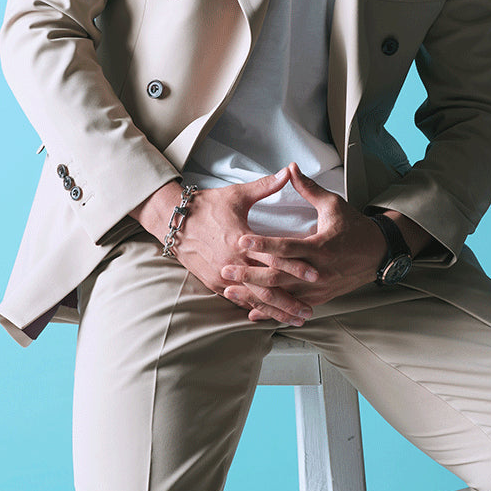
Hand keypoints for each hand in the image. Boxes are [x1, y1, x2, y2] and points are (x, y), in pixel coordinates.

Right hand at [129, 169, 318, 325]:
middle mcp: (232, 263)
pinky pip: (238, 300)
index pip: (274, 258)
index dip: (296, 267)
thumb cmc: (207, 205)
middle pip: (267, 287)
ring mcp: (222, 276)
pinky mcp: (213, 283)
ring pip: (254, 299)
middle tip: (310, 311)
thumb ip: (266, 186)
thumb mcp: (238, 194)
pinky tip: (271, 317)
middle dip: (290, 301)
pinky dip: (256, 309)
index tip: (316, 275)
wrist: (174, 220)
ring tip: (296, 319)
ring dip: (276, 311)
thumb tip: (289, 171)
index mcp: (241, 240)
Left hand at [220, 163, 386, 320]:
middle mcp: (319, 271)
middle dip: (250, 274)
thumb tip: (290, 167)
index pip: (286, 247)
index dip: (262, 245)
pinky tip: (251, 312)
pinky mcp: (319, 298)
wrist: (377, 254)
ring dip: (255, 294)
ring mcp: (319, 288)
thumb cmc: (353, 227)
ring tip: (230, 290)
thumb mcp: (333, 204)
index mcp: (321, 247)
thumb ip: (308, 188)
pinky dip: (271, 310)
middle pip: (279, 276)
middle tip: (226, 270)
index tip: (241, 241)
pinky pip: (291, 306)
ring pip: (282, 296)